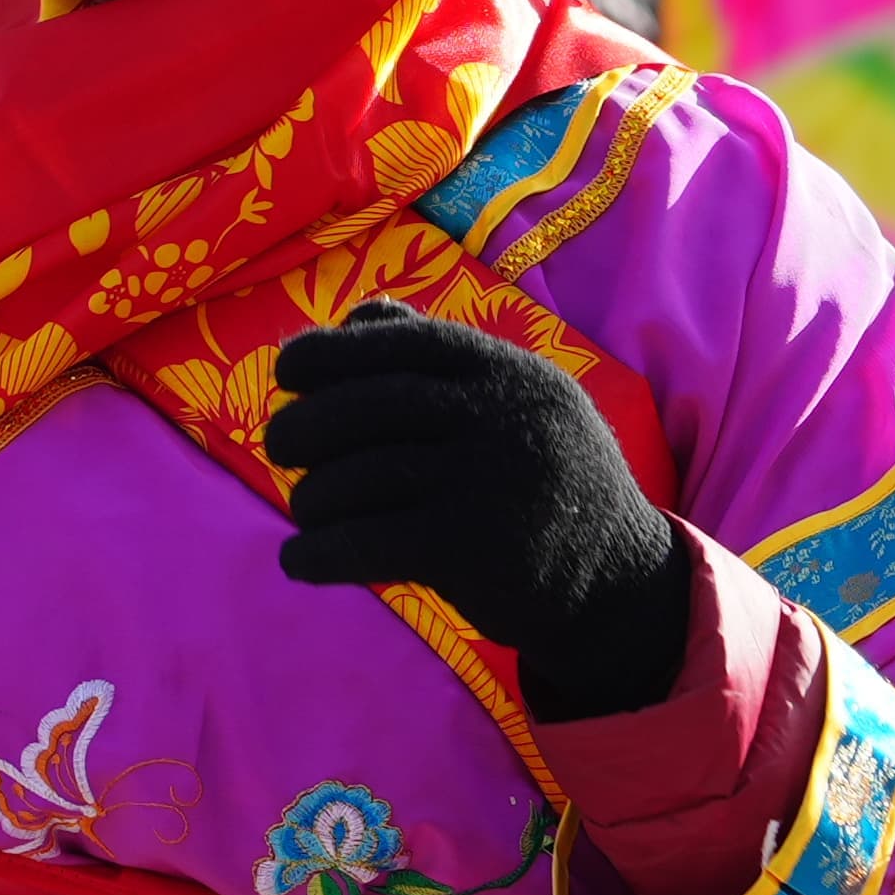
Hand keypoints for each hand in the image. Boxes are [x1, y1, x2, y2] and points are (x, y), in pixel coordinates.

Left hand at [263, 307, 691, 726]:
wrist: (616, 581)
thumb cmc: (545, 482)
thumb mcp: (518, 404)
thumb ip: (443, 361)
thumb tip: (362, 313)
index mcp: (510, 373)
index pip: (408, 342)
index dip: (335, 351)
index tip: (287, 369)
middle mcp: (501, 419)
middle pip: (373, 406)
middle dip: (308, 423)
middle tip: (277, 444)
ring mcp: (487, 484)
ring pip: (362, 477)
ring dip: (313, 496)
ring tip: (304, 509)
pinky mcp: (470, 552)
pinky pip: (367, 543)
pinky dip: (319, 553)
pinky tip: (299, 561)